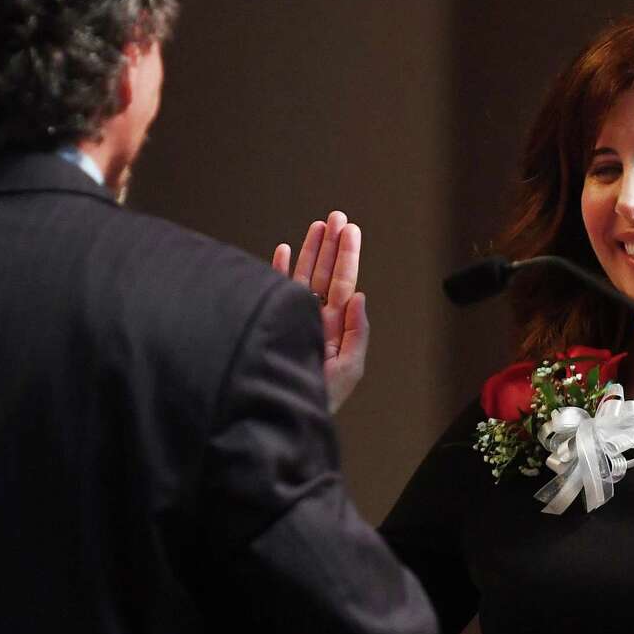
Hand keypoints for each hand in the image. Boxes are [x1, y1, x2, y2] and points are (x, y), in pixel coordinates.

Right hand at [273, 211, 368, 413]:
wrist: (280, 416)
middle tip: (337, 217)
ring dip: (312, 251)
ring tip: (318, 226)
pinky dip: (280, 269)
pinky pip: (277, 289)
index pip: (343, 284)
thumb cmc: (316, 399)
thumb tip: (359, 296)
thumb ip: (356, 331)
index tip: (349, 231)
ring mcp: (294, 319)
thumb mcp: (348, 369)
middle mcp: (315, 320)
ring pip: (304, 277)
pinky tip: (286, 251)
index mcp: (335, 329)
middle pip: (326, 275)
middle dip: (332, 246)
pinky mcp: (273, 321)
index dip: (347, 256)